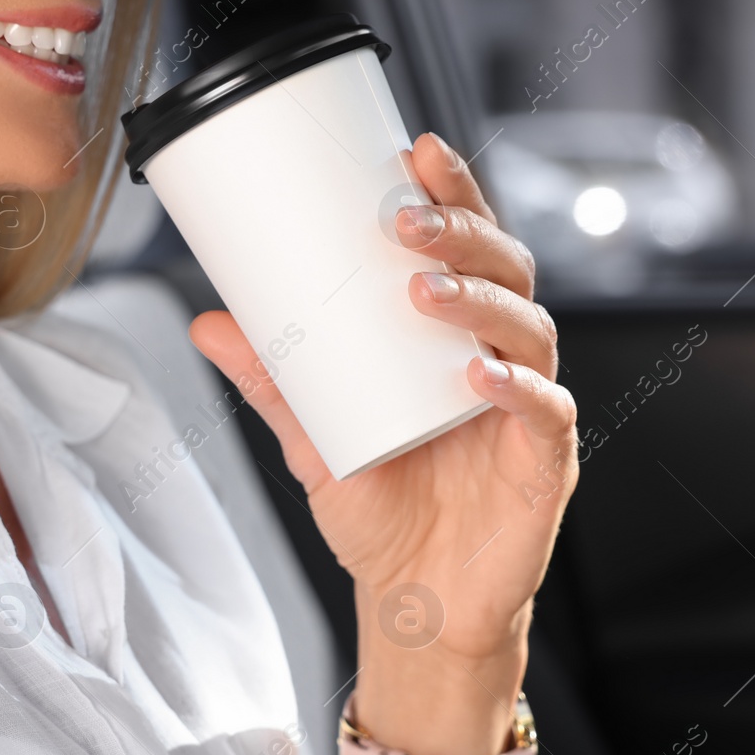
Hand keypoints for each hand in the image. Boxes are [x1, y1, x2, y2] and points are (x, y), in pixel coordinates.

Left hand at [189, 132, 576, 754]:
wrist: (413, 607)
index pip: (467, 247)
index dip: (453, 194)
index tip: (414, 148)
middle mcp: (500, 360)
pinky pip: (547, 412)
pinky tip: (477, 375)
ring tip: (420, 290)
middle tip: (403, 218)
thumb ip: (271, 380)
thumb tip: (206, 321)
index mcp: (454, 339)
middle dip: (463, 232)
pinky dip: (517, 389)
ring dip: (480, 300)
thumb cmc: (381, 511)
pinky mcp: (547, 464)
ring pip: (529, 329)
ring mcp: (529, 409)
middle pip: (508, 270)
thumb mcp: (312, 436)